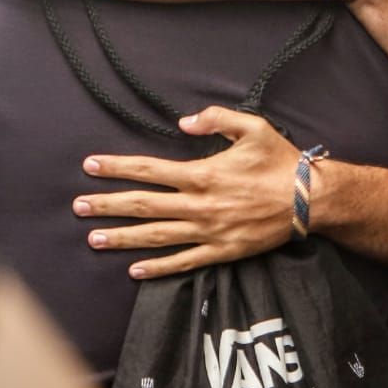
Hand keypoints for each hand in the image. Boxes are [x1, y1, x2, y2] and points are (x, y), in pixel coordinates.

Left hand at [71, 106, 299, 278]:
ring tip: (93, 239)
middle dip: (107, 205)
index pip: (149, 170)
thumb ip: (215, 118)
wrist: (311, 200)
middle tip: (77, 206)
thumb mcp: (252, 127)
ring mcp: (209, 232)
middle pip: (143, 205)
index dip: (117, 167)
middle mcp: (199, 205)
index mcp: (202, 174)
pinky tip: (134, 269)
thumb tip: (183, 121)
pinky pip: (184, 262)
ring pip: (156, 237)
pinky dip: (157, 268)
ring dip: (122, 238)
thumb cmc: (281, 161)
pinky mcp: (222, 251)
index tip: (90, 166)